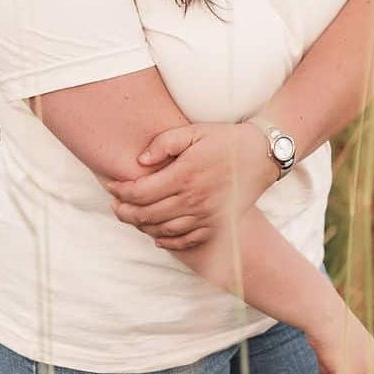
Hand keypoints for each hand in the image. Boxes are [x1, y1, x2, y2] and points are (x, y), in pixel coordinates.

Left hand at [106, 121, 278, 249]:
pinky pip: (187, 241)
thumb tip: (141, 161)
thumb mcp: (194, 131)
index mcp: (184, 175)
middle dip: (125, 212)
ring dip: (142, 226)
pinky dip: (168, 242)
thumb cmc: (226, 140)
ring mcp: (205, 216)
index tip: (112, 186)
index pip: (140, 192)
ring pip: (163, 230)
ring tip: (131, 217)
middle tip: (114, 206)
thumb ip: (165, 142)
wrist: (261, 156)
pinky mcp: (217, 225)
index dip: (120, 192)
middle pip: (147, 215)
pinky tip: (157, 236)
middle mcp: (193, 200)